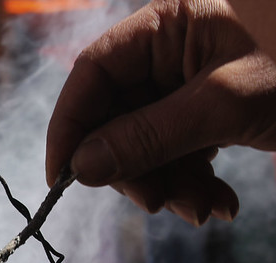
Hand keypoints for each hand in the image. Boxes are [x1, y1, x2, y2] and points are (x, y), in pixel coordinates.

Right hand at [46, 0, 275, 225]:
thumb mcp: (227, 103)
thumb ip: (149, 135)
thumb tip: (81, 169)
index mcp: (165, 27)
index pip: (92, 74)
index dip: (70, 126)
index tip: (61, 179)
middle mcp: (169, 55)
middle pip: (116, 117)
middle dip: (133, 168)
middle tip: (155, 204)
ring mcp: (188, 87)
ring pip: (145, 145)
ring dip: (168, 186)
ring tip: (205, 209)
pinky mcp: (209, 115)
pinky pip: (178, 154)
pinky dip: (194, 184)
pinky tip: (220, 203)